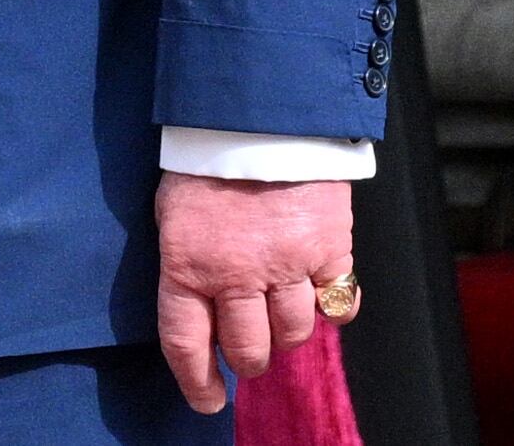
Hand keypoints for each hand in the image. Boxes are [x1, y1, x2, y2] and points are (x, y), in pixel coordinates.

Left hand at [154, 172, 354, 413]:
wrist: (261, 114)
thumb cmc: (209, 160)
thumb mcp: (175, 212)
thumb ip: (187, 264)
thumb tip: (203, 316)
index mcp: (188, 263)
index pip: (186, 343)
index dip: (197, 382)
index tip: (207, 400)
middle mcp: (237, 273)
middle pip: (248, 350)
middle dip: (248, 358)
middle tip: (249, 348)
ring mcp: (288, 265)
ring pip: (294, 333)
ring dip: (286, 331)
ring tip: (278, 309)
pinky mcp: (330, 250)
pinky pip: (338, 303)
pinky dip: (331, 307)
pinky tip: (318, 292)